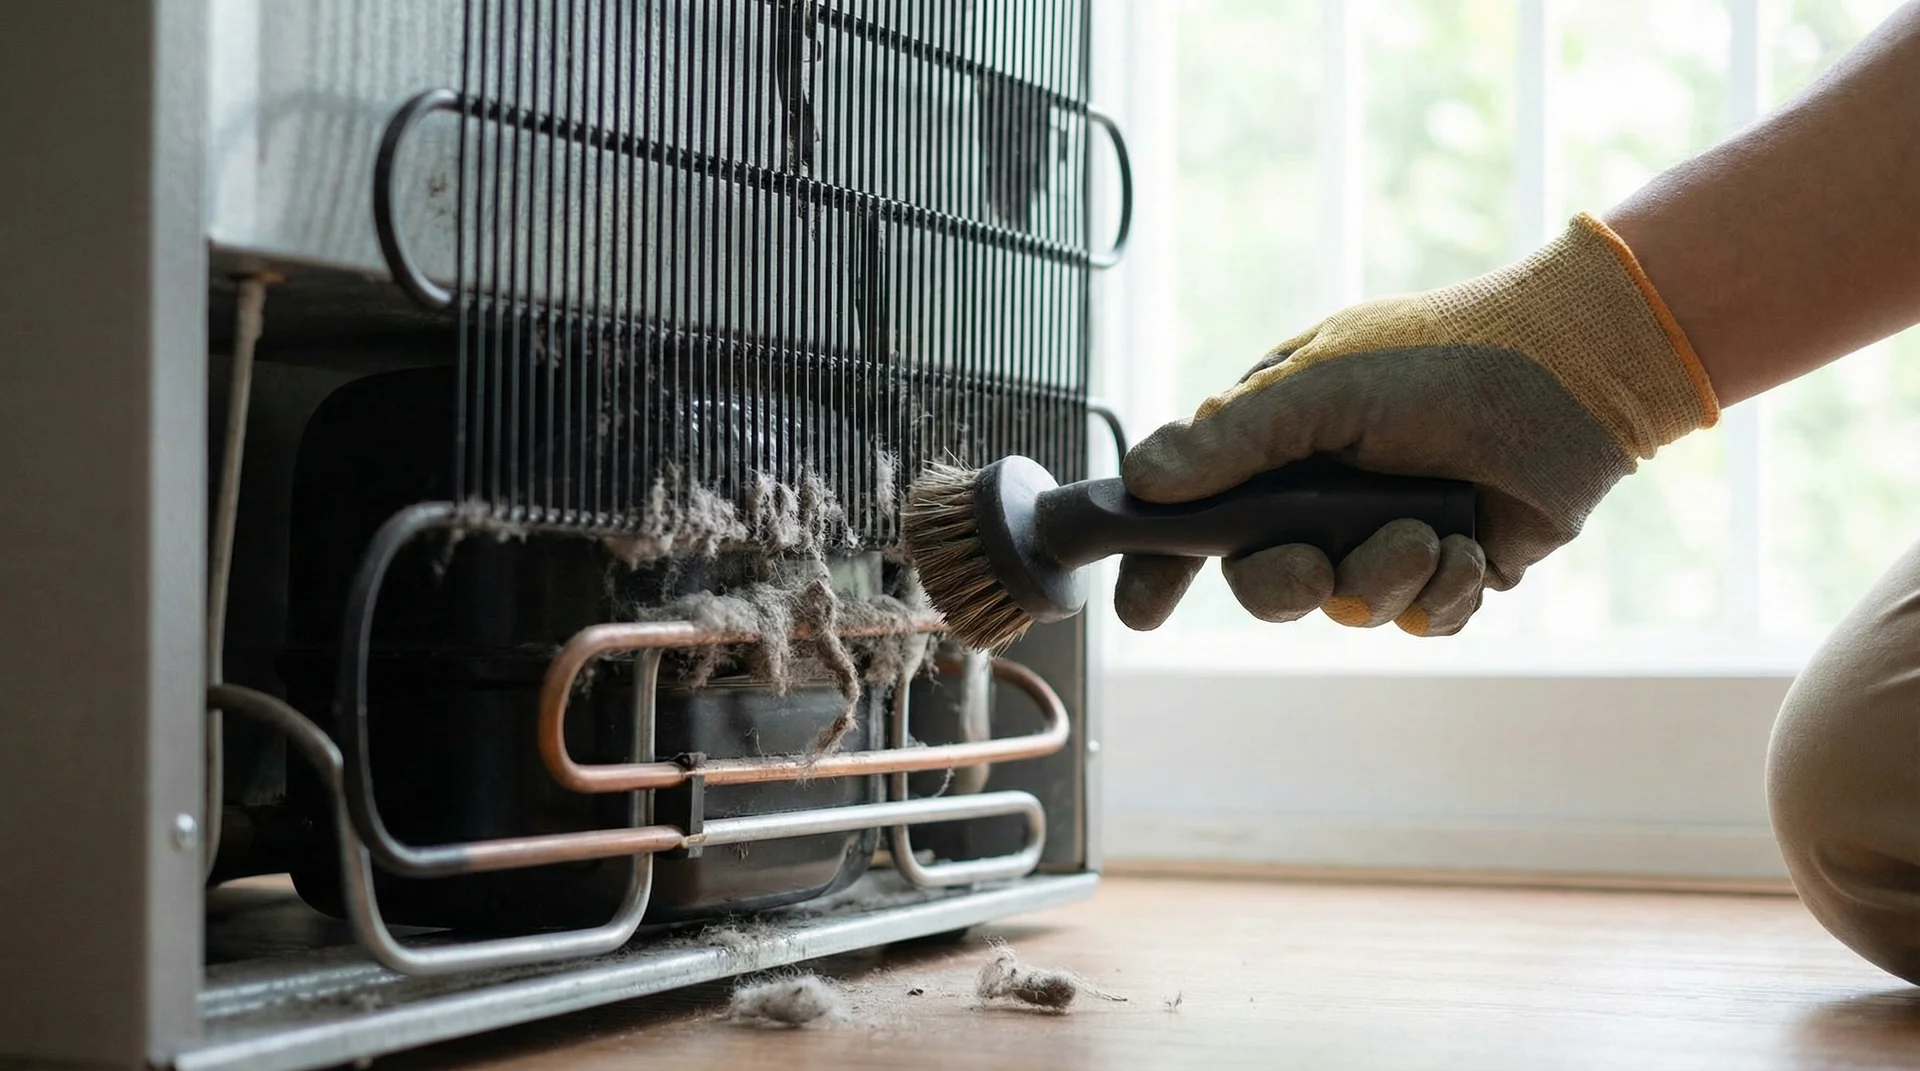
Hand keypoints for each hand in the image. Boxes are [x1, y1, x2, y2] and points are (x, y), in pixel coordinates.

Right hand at [1115, 213, 1718, 636]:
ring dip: (1384, 579)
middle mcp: (1323, 498)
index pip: (1195, 517)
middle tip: (1317, 568)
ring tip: (1429, 531)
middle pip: (1263, 583)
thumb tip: (1138, 479)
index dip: (1160, 565)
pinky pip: (1422, 620)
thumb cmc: (1441, 357)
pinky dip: (1442, 593)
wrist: (1575, 372)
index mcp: (1277, 446)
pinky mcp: (1450, 568)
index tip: (1139, 610)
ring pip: (1347, 608)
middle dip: (1285, 586)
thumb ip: (1230, 440)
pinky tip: (1466, 548)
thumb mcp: (1320, 386)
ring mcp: (1386, 536)